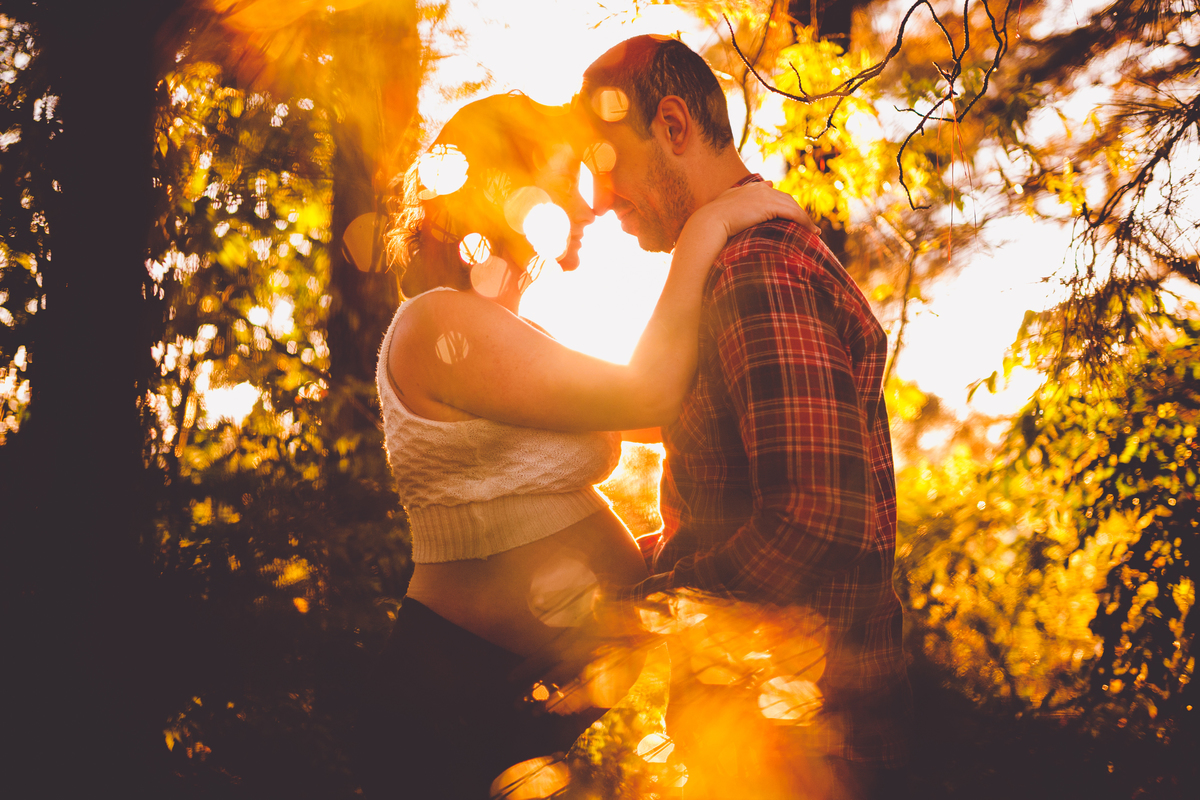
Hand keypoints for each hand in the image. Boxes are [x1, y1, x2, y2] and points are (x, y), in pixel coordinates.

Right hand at [693, 181, 818, 239]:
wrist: (710, 222)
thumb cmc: (712, 222)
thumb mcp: (721, 210)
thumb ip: (730, 204)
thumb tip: (732, 212)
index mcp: (747, 189)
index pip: (769, 191)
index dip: (780, 199)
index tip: (787, 205)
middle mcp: (759, 189)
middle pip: (785, 199)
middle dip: (797, 211)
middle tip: (806, 225)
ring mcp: (765, 196)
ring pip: (792, 206)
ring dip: (804, 219)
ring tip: (813, 231)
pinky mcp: (770, 206)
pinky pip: (793, 214)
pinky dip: (804, 222)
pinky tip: (811, 232)